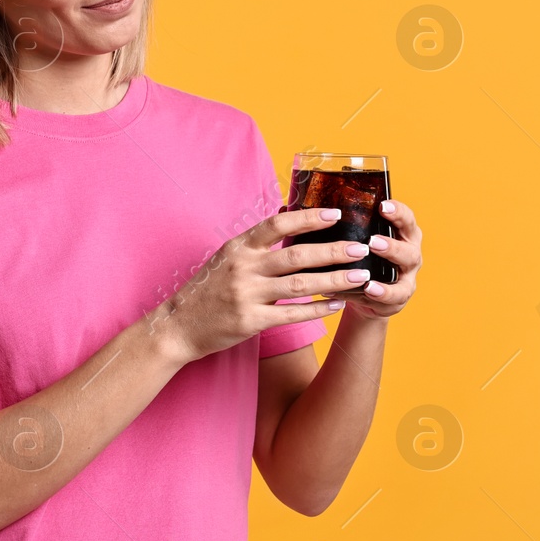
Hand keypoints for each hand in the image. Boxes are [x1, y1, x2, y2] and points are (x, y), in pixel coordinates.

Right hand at [148, 207, 367, 364]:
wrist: (179, 326)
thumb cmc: (209, 290)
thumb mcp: (227, 258)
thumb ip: (257, 244)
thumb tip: (289, 217)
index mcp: (239, 247)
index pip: (277, 224)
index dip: (308, 218)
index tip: (335, 214)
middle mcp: (243, 267)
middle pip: (296, 255)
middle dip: (333, 251)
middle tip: (360, 248)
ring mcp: (247, 295)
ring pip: (300, 284)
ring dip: (334, 280)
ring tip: (360, 276)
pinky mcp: (251, 321)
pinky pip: (292, 313)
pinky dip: (318, 309)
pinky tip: (338, 305)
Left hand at [337, 199, 421, 320]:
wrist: (365, 293)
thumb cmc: (361, 259)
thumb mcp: (360, 240)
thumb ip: (351, 227)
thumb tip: (319, 210)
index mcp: (403, 234)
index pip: (406, 218)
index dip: (397, 211)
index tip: (382, 206)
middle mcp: (410, 252)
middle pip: (409, 247)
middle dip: (391, 245)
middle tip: (372, 241)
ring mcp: (408, 276)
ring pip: (404, 272)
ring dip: (386, 271)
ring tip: (368, 270)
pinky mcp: (400, 296)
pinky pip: (395, 295)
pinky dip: (382, 292)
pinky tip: (368, 288)